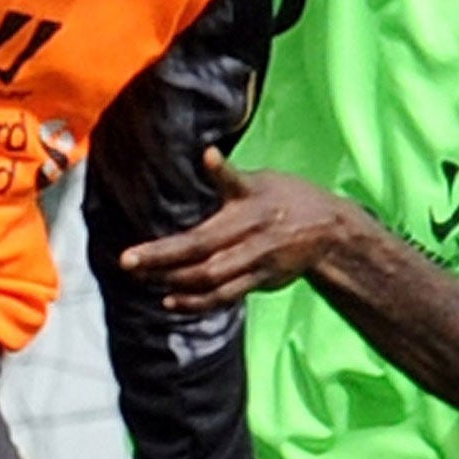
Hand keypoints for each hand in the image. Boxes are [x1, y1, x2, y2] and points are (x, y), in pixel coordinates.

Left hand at [120, 147, 352, 312]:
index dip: (164, 250)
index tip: (130, 255)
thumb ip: (228, 177)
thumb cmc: (288, 197)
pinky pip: (224, 298)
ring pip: (211, 285)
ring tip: (143, 279)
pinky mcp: (260, 283)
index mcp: (246, 215)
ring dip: (175, 286)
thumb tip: (207, 155)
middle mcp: (249, 245)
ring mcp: (255, 268)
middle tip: (127, 264)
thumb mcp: (261, 180)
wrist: (331, 231)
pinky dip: (197, 303)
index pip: (198, 239)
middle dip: (161, 267)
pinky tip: (171, 301)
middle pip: (200, 265)